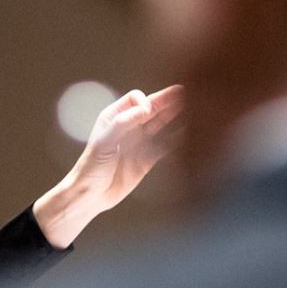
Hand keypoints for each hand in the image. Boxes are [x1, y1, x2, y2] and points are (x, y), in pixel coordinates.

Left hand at [33, 85, 185, 247]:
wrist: (92, 195)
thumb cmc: (92, 166)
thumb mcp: (104, 141)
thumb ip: (124, 122)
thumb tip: (146, 108)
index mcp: (115, 117)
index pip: (135, 99)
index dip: (145, 101)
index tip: (148, 111)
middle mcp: (129, 127)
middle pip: (153, 109)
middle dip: (168, 101)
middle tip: (187, 92)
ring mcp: (139, 142)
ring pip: (162, 125)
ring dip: (176, 116)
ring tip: (194, 108)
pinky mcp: (148, 159)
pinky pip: (166, 145)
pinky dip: (177, 138)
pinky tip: (190, 132)